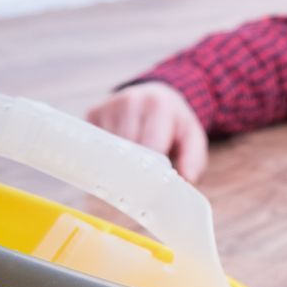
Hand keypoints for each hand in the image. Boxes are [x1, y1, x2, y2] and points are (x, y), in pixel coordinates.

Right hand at [87, 82, 209, 182]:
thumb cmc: (174, 122)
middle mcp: (130, 101)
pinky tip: (115, 159)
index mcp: (158, 105)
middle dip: (133, 171)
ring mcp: (108, 105)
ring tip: (128, 172)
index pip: (149, 146)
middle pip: (126, 149)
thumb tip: (186, 180)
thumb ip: (194, 159)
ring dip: (117, 164)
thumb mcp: (192, 137)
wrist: (156, 95)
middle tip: (138, 191)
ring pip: (108, 149)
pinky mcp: (92, 113)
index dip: (150, 171)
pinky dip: (104, 157)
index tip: (152, 190)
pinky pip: (94, 145)